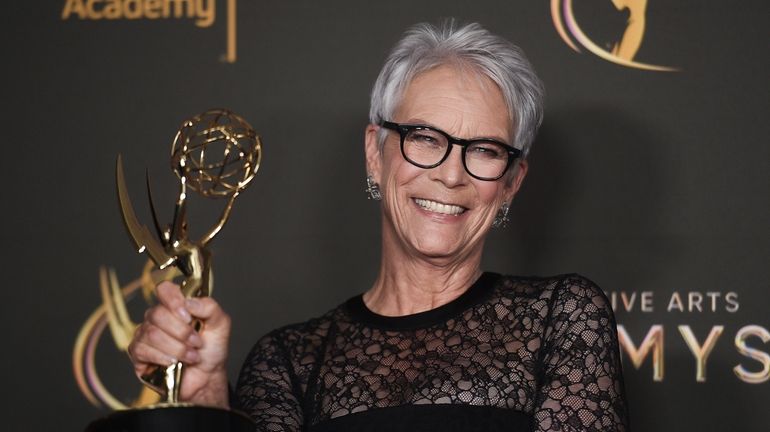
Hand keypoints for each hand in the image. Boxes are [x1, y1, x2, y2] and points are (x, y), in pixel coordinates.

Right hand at [127, 281, 230, 406]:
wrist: (207, 377)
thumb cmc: (211, 349)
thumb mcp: (220, 325)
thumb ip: (209, 307)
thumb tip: (189, 302)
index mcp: (176, 306)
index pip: (164, 289)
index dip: (174, 301)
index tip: (188, 317)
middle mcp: (158, 318)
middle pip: (157, 314)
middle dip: (181, 332)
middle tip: (197, 343)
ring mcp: (145, 335)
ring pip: (152, 333)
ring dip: (177, 348)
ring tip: (191, 356)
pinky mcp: (138, 354)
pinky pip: (142, 349)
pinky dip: (163, 357)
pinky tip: (174, 363)